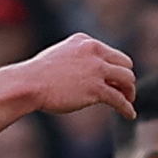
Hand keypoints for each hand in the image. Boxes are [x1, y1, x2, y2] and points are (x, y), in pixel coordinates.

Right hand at [10, 33, 138, 119]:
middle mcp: (94, 52)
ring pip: (127, 80)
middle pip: (125, 65)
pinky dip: (127, 108)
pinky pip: (119, 99)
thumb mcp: (61, 56)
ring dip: (129, 93)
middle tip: (125, 92)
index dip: (117, 68)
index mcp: (85, 42)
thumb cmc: (38, 74)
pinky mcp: (95, 89)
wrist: (28, 84)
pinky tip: (130, 115)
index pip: (112, 54)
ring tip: (128, 102)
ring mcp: (96, 70)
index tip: (116, 80)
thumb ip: (78, 59)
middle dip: (126, 79)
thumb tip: (90, 74)